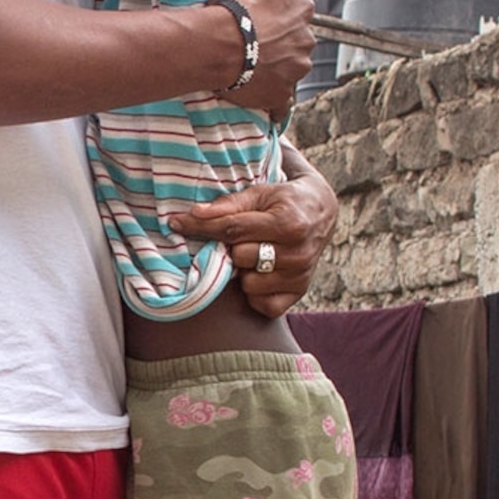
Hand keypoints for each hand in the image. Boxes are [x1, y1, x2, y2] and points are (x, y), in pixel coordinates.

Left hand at [173, 163, 337, 317]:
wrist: (321, 212)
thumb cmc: (284, 200)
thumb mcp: (261, 193)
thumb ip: (229, 205)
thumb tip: (195, 214)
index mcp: (287, 223)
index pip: (233, 229)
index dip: (201, 227)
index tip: (177, 223)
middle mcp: (297, 253)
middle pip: (240, 258)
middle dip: (233, 248)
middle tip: (239, 239)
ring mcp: (299, 276)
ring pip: (249, 284)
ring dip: (244, 271)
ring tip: (254, 254)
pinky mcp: (298, 293)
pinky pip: (263, 305)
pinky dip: (256, 293)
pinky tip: (261, 274)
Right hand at [205, 0, 318, 121]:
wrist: (218, 45)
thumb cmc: (238, 2)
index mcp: (304, 11)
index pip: (294, 8)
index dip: (274, 9)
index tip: (256, 11)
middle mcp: (306, 42)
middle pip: (293, 39)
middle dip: (278, 39)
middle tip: (251, 37)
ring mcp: (294, 72)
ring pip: (289, 67)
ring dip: (275, 66)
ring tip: (249, 63)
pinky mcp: (278, 96)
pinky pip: (279, 103)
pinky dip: (272, 100)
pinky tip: (259, 97)